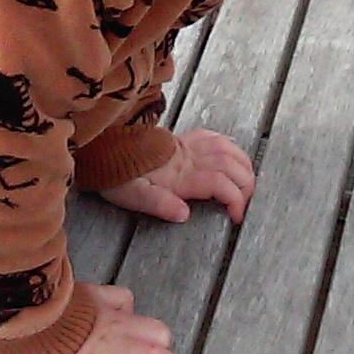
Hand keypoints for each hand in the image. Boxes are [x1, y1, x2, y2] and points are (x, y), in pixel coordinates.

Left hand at [98, 129, 255, 225]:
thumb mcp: (134, 196)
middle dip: (246, 183)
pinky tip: (233, 152)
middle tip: (246, 203)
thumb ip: (160, 204)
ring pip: (226, 148)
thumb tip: (184, 214)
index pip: (220, 183)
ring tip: (248, 182)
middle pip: (231, 165)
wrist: (105, 149)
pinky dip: (229, 145)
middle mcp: (188, 158)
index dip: (236, 199)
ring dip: (243, 164)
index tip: (236, 217)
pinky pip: (212, 136)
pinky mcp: (181, 140)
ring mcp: (186, 146)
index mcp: (179, 175)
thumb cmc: (118, 176)